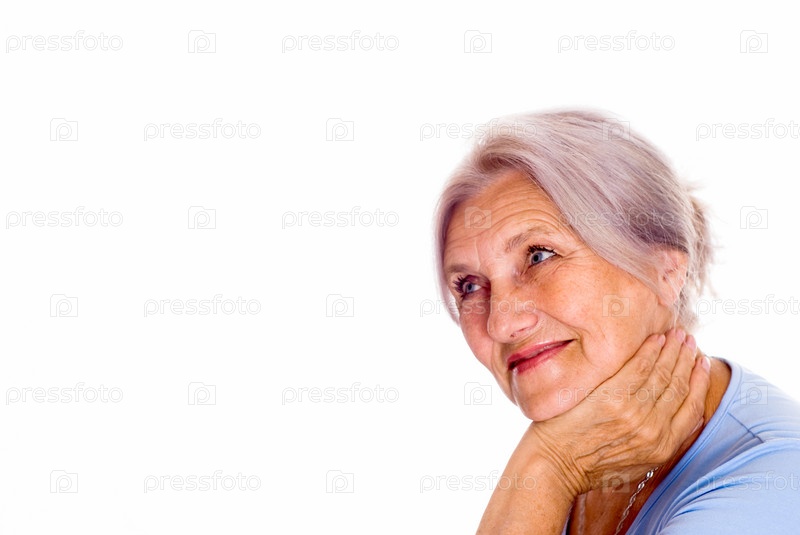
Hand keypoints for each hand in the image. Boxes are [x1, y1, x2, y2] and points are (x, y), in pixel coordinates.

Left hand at [525, 328, 710, 497]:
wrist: (555, 464)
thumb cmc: (588, 465)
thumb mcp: (634, 464)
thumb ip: (657, 443)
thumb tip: (678, 420)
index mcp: (663, 448)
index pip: (692, 408)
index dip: (699, 382)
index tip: (702, 362)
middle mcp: (653, 430)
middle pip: (679, 386)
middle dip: (687, 359)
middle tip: (689, 340)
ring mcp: (633, 413)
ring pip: (662, 373)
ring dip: (672, 349)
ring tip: (676, 334)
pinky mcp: (612, 398)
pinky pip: (638, 366)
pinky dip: (649, 350)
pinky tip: (655, 339)